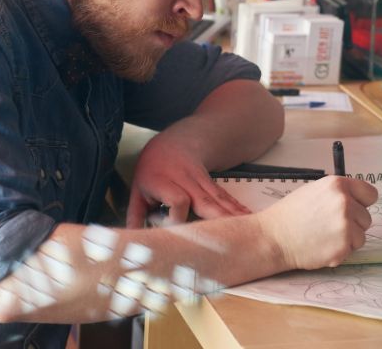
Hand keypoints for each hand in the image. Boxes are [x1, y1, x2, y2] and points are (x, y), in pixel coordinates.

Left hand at [126, 136, 250, 227]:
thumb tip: (132, 238)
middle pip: (204, 201)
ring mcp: (202, 182)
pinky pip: (226, 199)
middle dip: (218, 220)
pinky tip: (250, 220)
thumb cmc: (154, 168)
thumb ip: (136, 213)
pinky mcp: (213, 186)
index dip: (179, 217)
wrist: (177, 141)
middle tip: (229, 239)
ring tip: (248, 232)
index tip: (178, 234)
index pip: (178, 200)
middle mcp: (186, 181)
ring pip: (219, 201)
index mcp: (164, 180)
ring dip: (234, 217)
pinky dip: (238, 210)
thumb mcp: (139, 187)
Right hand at [257, 176, 377, 269]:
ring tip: (324, 236)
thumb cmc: (291, 214)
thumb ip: (338, 194)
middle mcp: (344, 202)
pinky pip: (352, 250)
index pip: (370, 194)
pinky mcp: (343, 246)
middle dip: (353, 224)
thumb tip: (357, 201)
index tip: (354, 209)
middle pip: (367, 217)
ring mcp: (345, 225)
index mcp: (338, 185)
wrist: (274, 237)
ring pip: (361, 235)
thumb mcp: (314, 191)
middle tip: (329, 226)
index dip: (362, 203)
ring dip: (348, 239)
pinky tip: (322, 246)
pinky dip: (340, 251)